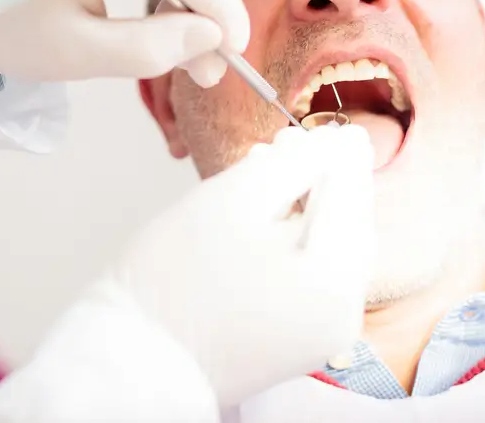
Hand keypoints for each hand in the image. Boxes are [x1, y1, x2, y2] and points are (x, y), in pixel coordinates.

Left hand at [0, 0, 247, 86]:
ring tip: (195, 57)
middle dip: (209, 10)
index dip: (219, 5)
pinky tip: (174, 24)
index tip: (237, 51)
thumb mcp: (73, 52)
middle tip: (213, 69)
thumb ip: (145, 49)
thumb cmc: (3, 24)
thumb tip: (210, 40)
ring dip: (195, 1)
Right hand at [113, 125, 375, 405]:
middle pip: (347, 223)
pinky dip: (295, 246)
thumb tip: (342, 141)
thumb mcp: (235, 198)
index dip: (335, 149)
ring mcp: (322, 334)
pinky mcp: (299, 343)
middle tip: (280, 147)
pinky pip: (312, 280)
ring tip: (264, 181)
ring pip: (329, 251)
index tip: (319, 124)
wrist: (132, 359)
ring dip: (305, 210)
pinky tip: (262, 226)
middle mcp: (342, 312)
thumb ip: (295, 162)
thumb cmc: (174, 277)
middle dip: (318, 179)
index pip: (352, 191)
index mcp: (335, 276)